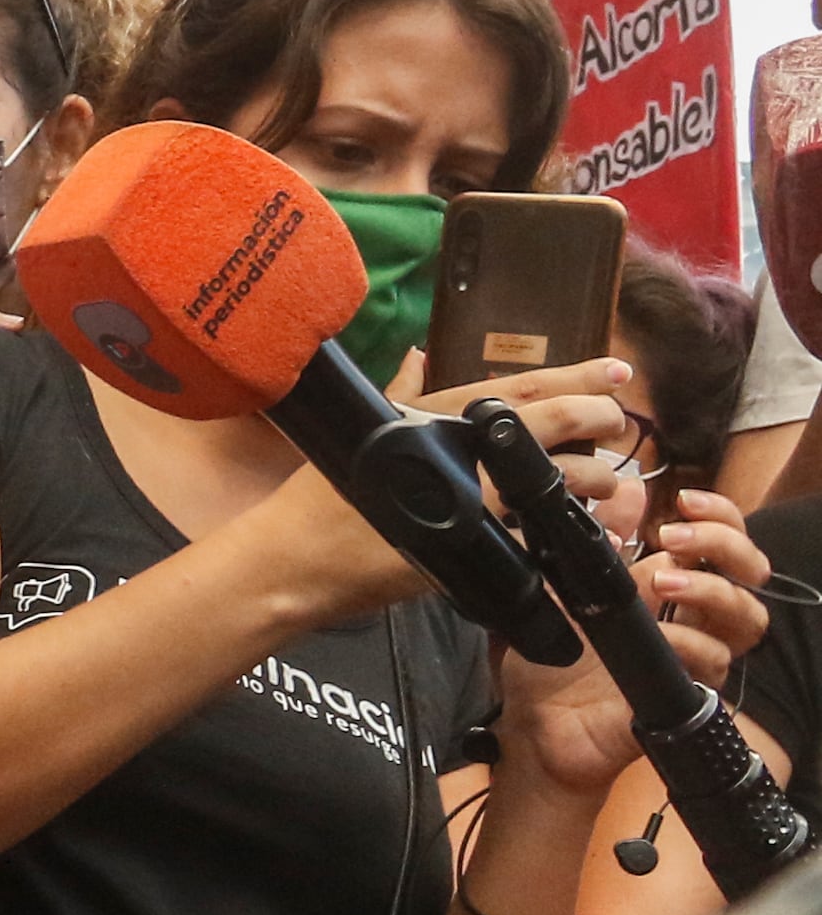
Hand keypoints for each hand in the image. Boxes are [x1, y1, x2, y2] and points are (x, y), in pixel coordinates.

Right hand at [225, 351, 649, 634]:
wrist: (295, 561)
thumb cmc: (317, 499)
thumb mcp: (361, 434)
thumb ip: (399, 393)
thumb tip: (417, 353)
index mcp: (436, 415)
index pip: (522, 386)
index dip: (578, 376)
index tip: (619, 371)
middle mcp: (462, 448)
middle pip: (557, 424)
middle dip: (601, 422)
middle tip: (619, 427)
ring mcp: (475, 496)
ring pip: (563, 480)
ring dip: (597, 481)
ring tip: (607, 486)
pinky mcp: (480, 545)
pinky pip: (547, 536)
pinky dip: (576, 536)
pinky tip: (592, 538)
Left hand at [500, 487, 779, 799]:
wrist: (537, 725)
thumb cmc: (556, 662)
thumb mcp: (566, 589)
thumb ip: (600, 541)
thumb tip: (629, 490)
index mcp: (673, 587)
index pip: (724, 543)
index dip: (720, 518)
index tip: (685, 500)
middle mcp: (695, 619)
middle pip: (752, 573)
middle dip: (723, 544)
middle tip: (673, 538)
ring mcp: (698, 656)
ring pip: (748, 616)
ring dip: (712, 591)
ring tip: (663, 583)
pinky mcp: (691, 693)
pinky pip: (715, 663)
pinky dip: (689, 644)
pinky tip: (660, 636)